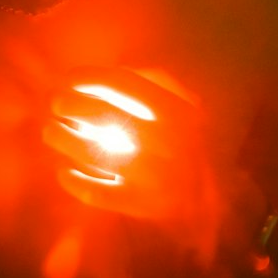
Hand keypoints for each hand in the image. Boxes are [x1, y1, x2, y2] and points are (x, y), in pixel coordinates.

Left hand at [43, 66, 268, 268]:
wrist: (227, 206)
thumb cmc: (199, 147)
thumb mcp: (191, 110)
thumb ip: (160, 85)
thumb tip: (114, 70)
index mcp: (180, 112)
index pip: (124, 83)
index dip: (90, 77)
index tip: (68, 78)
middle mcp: (169, 142)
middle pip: (105, 114)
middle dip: (72, 105)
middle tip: (56, 103)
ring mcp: (156, 176)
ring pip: (97, 152)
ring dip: (66, 140)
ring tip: (50, 131)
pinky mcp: (146, 208)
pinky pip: (101, 194)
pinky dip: (78, 184)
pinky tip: (64, 173)